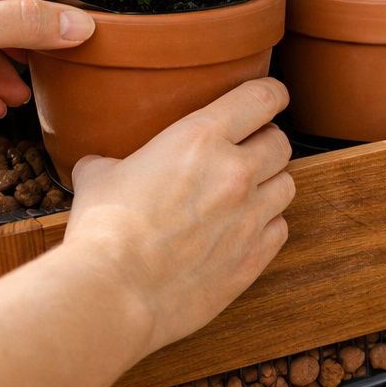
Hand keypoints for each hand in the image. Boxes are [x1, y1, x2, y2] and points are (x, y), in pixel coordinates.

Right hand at [61, 77, 295, 354]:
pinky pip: (280, 229)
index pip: (262, 98)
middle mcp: (236, 172)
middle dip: (267, 143)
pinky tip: (244, 230)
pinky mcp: (254, 257)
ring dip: (270, 184)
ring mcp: (251, 216)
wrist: (114, 292)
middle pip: (280, 142)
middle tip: (248, 152)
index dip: (272, 94)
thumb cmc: (102, 232)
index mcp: (201, 138)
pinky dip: (268, 226)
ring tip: (247, 193)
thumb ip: (112, 162)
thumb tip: (100, 165)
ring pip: (286, 185)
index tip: (272, 98)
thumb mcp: (99, 177)